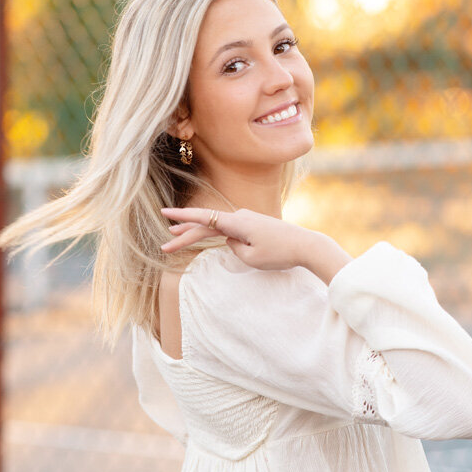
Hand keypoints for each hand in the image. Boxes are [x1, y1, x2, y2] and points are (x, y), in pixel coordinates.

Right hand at [159, 206, 321, 271]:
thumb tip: (230, 241)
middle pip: (206, 225)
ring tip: (176, 237)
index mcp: (237, 223)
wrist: (306, 245)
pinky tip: (203, 237)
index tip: (164, 213)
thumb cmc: (280, 253)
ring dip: (196, 233)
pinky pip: (227, 229)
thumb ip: (235, 248)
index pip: (203, 219)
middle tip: (165, 247)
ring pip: (215, 226)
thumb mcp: (252, 258)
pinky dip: (212, 234)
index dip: (182, 217)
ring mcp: (246, 219)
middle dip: (184, 235)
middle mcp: (239, 217)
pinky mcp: (252, 225)